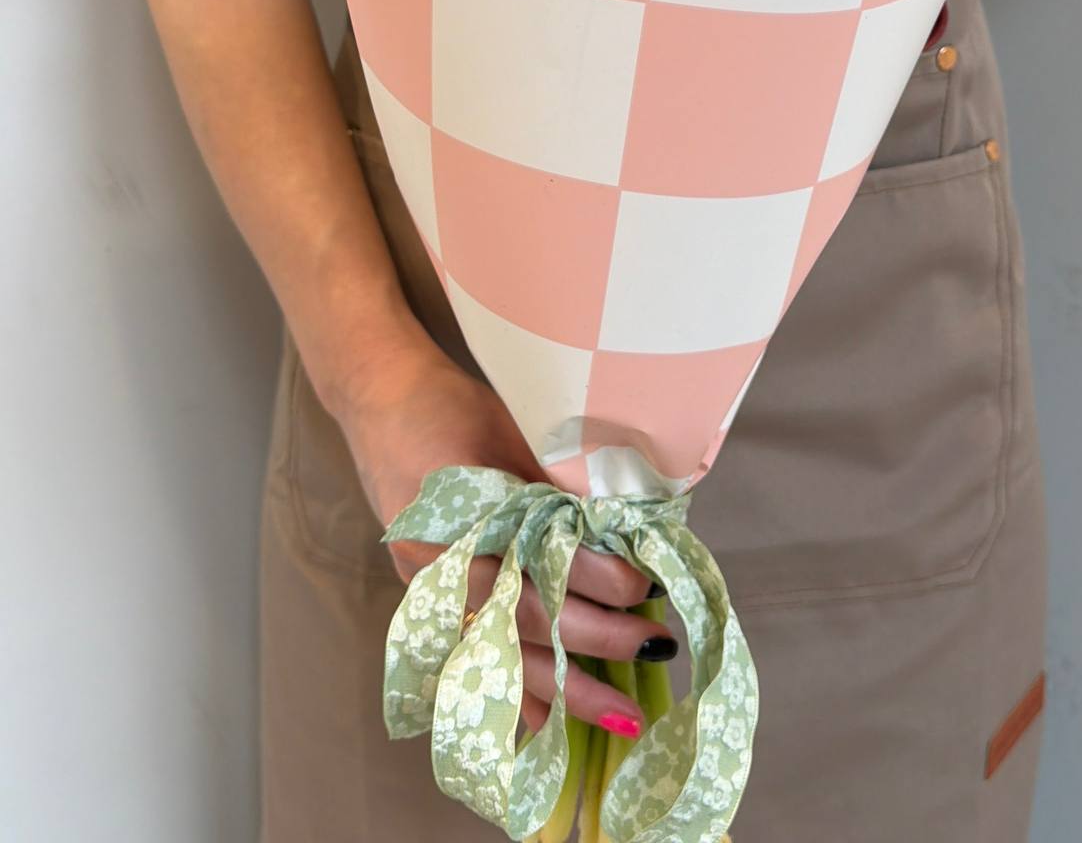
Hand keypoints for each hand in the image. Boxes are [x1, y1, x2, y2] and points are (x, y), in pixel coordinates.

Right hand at [331, 318, 675, 733]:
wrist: (379, 401)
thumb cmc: (452, 407)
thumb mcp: (512, 430)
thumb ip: (558, 483)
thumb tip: (629, 528)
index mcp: (464, 510)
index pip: (539, 560)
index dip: (597, 577)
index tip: (644, 584)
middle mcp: (441, 561)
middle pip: (523, 619)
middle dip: (596, 640)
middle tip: (654, 646)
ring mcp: (428, 589)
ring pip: (499, 657)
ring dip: (563, 690)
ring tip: (622, 714)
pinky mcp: (425, 603)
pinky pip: (469, 664)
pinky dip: (508, 699)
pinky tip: (546, 729)